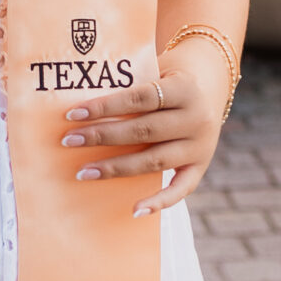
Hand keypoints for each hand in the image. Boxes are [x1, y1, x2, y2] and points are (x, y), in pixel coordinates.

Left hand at [59, 37, 230, 217]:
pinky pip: (181, 189)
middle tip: (69, 141)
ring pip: (154, 160)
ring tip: (84, 172)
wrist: (211, 83)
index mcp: (185, 88)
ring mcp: (201, 146)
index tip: (72, 114)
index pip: (139, 97)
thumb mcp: (158, 69)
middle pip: (143, 130)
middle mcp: (197, 118)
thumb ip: (131, 84)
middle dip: (102, 136)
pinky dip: (159, 201)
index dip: (105, 106)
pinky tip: (134, 210)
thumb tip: (82, 103)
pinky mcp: (201, 167)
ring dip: (117, 168)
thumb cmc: (169, 75)